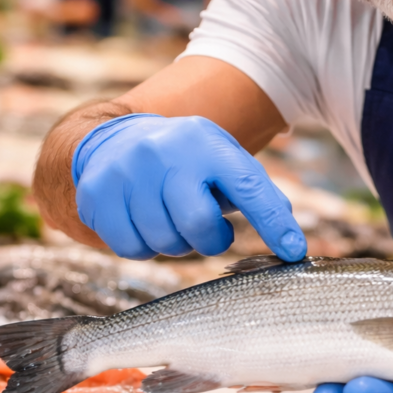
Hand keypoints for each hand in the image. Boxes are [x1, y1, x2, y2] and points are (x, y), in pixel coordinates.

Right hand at [72, 113, 306, 261]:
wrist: (113, 139)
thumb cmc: (183, 161)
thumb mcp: (220, 160)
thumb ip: (255, 192)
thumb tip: (292, 240)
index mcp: (205, 141)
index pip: (248, 186)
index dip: (274, 223)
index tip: (294, 252)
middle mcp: (164, 151)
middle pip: (198, 225)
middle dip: (209, 240)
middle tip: (206, 230)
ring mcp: (126, 171)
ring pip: (163, 243)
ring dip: (174, 244)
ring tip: (170, 218)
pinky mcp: (97, 193)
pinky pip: (130, 249)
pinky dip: (142, 247)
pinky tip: (143, 222)